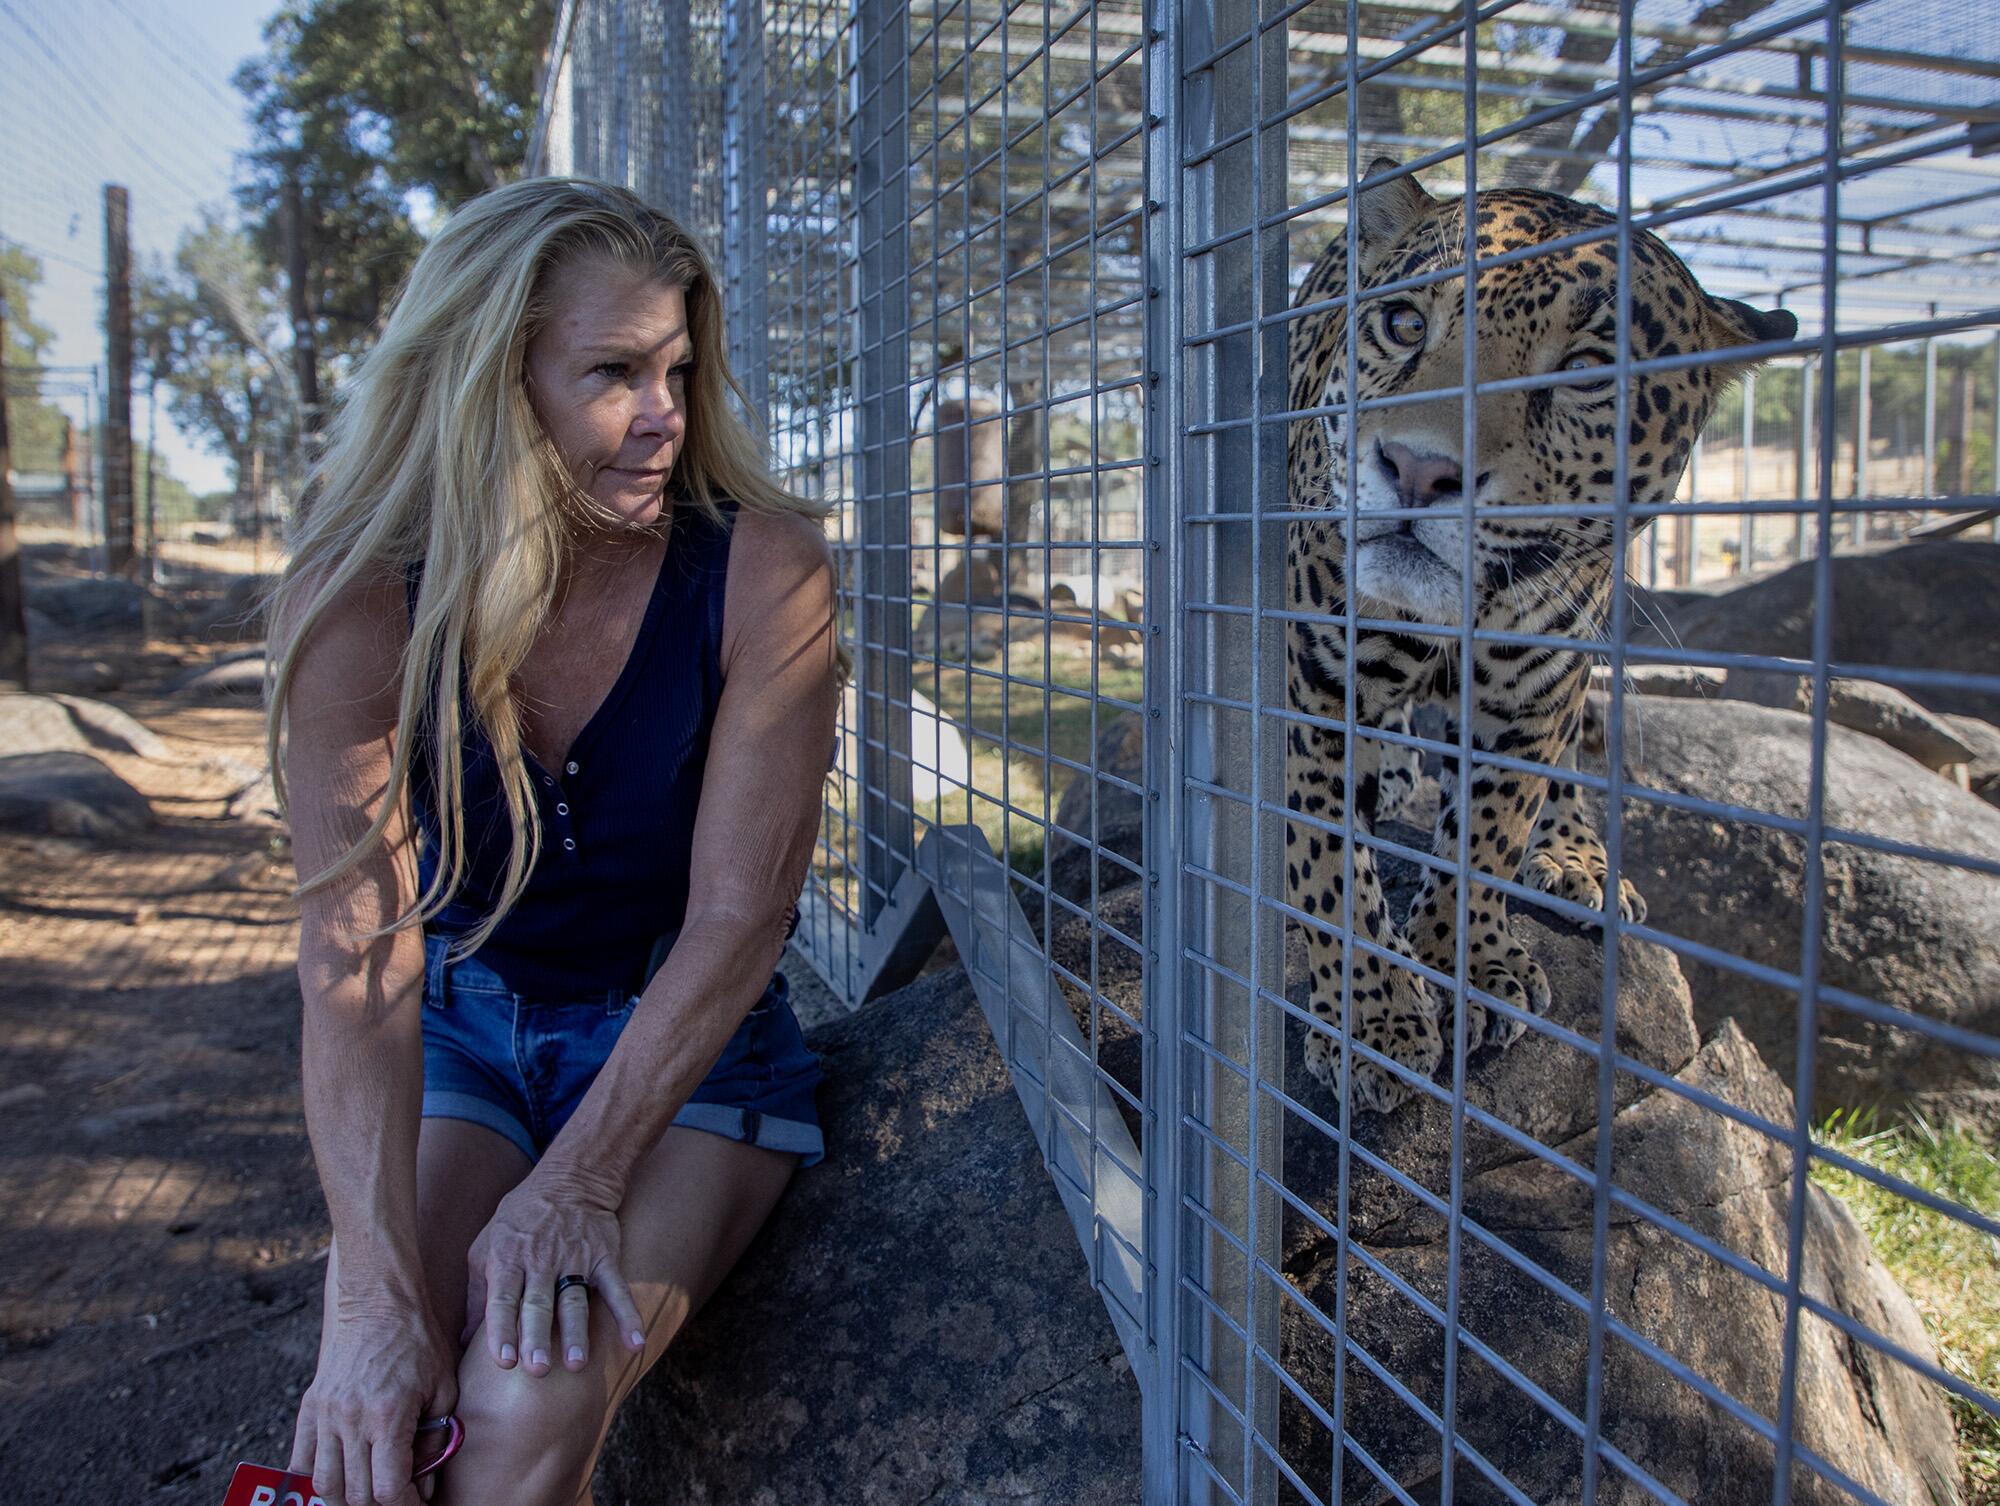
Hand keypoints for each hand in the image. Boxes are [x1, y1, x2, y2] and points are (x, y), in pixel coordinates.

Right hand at [291, 1285, 456, 1505]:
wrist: (377, 1301)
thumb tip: (424, 1484)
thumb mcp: (443, 1387)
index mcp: (387, 1415)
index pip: (387, 1489)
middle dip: (379, 1505)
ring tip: (369, 1490)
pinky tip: (339, 1475)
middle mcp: (350, 1419)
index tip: (417, 1504)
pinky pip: (301, 1460)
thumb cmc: (418, 1342)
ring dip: (346, 1497)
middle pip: (355, 1494)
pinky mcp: (310, 1407)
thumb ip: (436, 1439)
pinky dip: (316, 1477)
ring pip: (324, 1484)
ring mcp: (325, 1414)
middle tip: (398, 1496)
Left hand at [463, 1169, 646, 1374]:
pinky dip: (627, 1315)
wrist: (570, 1179)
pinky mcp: (604, 1257)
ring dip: (576, 1333)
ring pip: (574, 1301)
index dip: (501, 1330)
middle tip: (536, 1370)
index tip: (503, 1361)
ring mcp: (575, 1259)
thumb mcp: (486, 1245)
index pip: (503, 1299)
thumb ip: (477, 1294)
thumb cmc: (520, 1219)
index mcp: (508, 1259)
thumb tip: (463, 1341)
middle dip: (537, 1337)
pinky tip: (634, 1342)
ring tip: (576, 1364)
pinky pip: (617, 1288)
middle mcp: (541, 1262)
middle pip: (538, 1304)